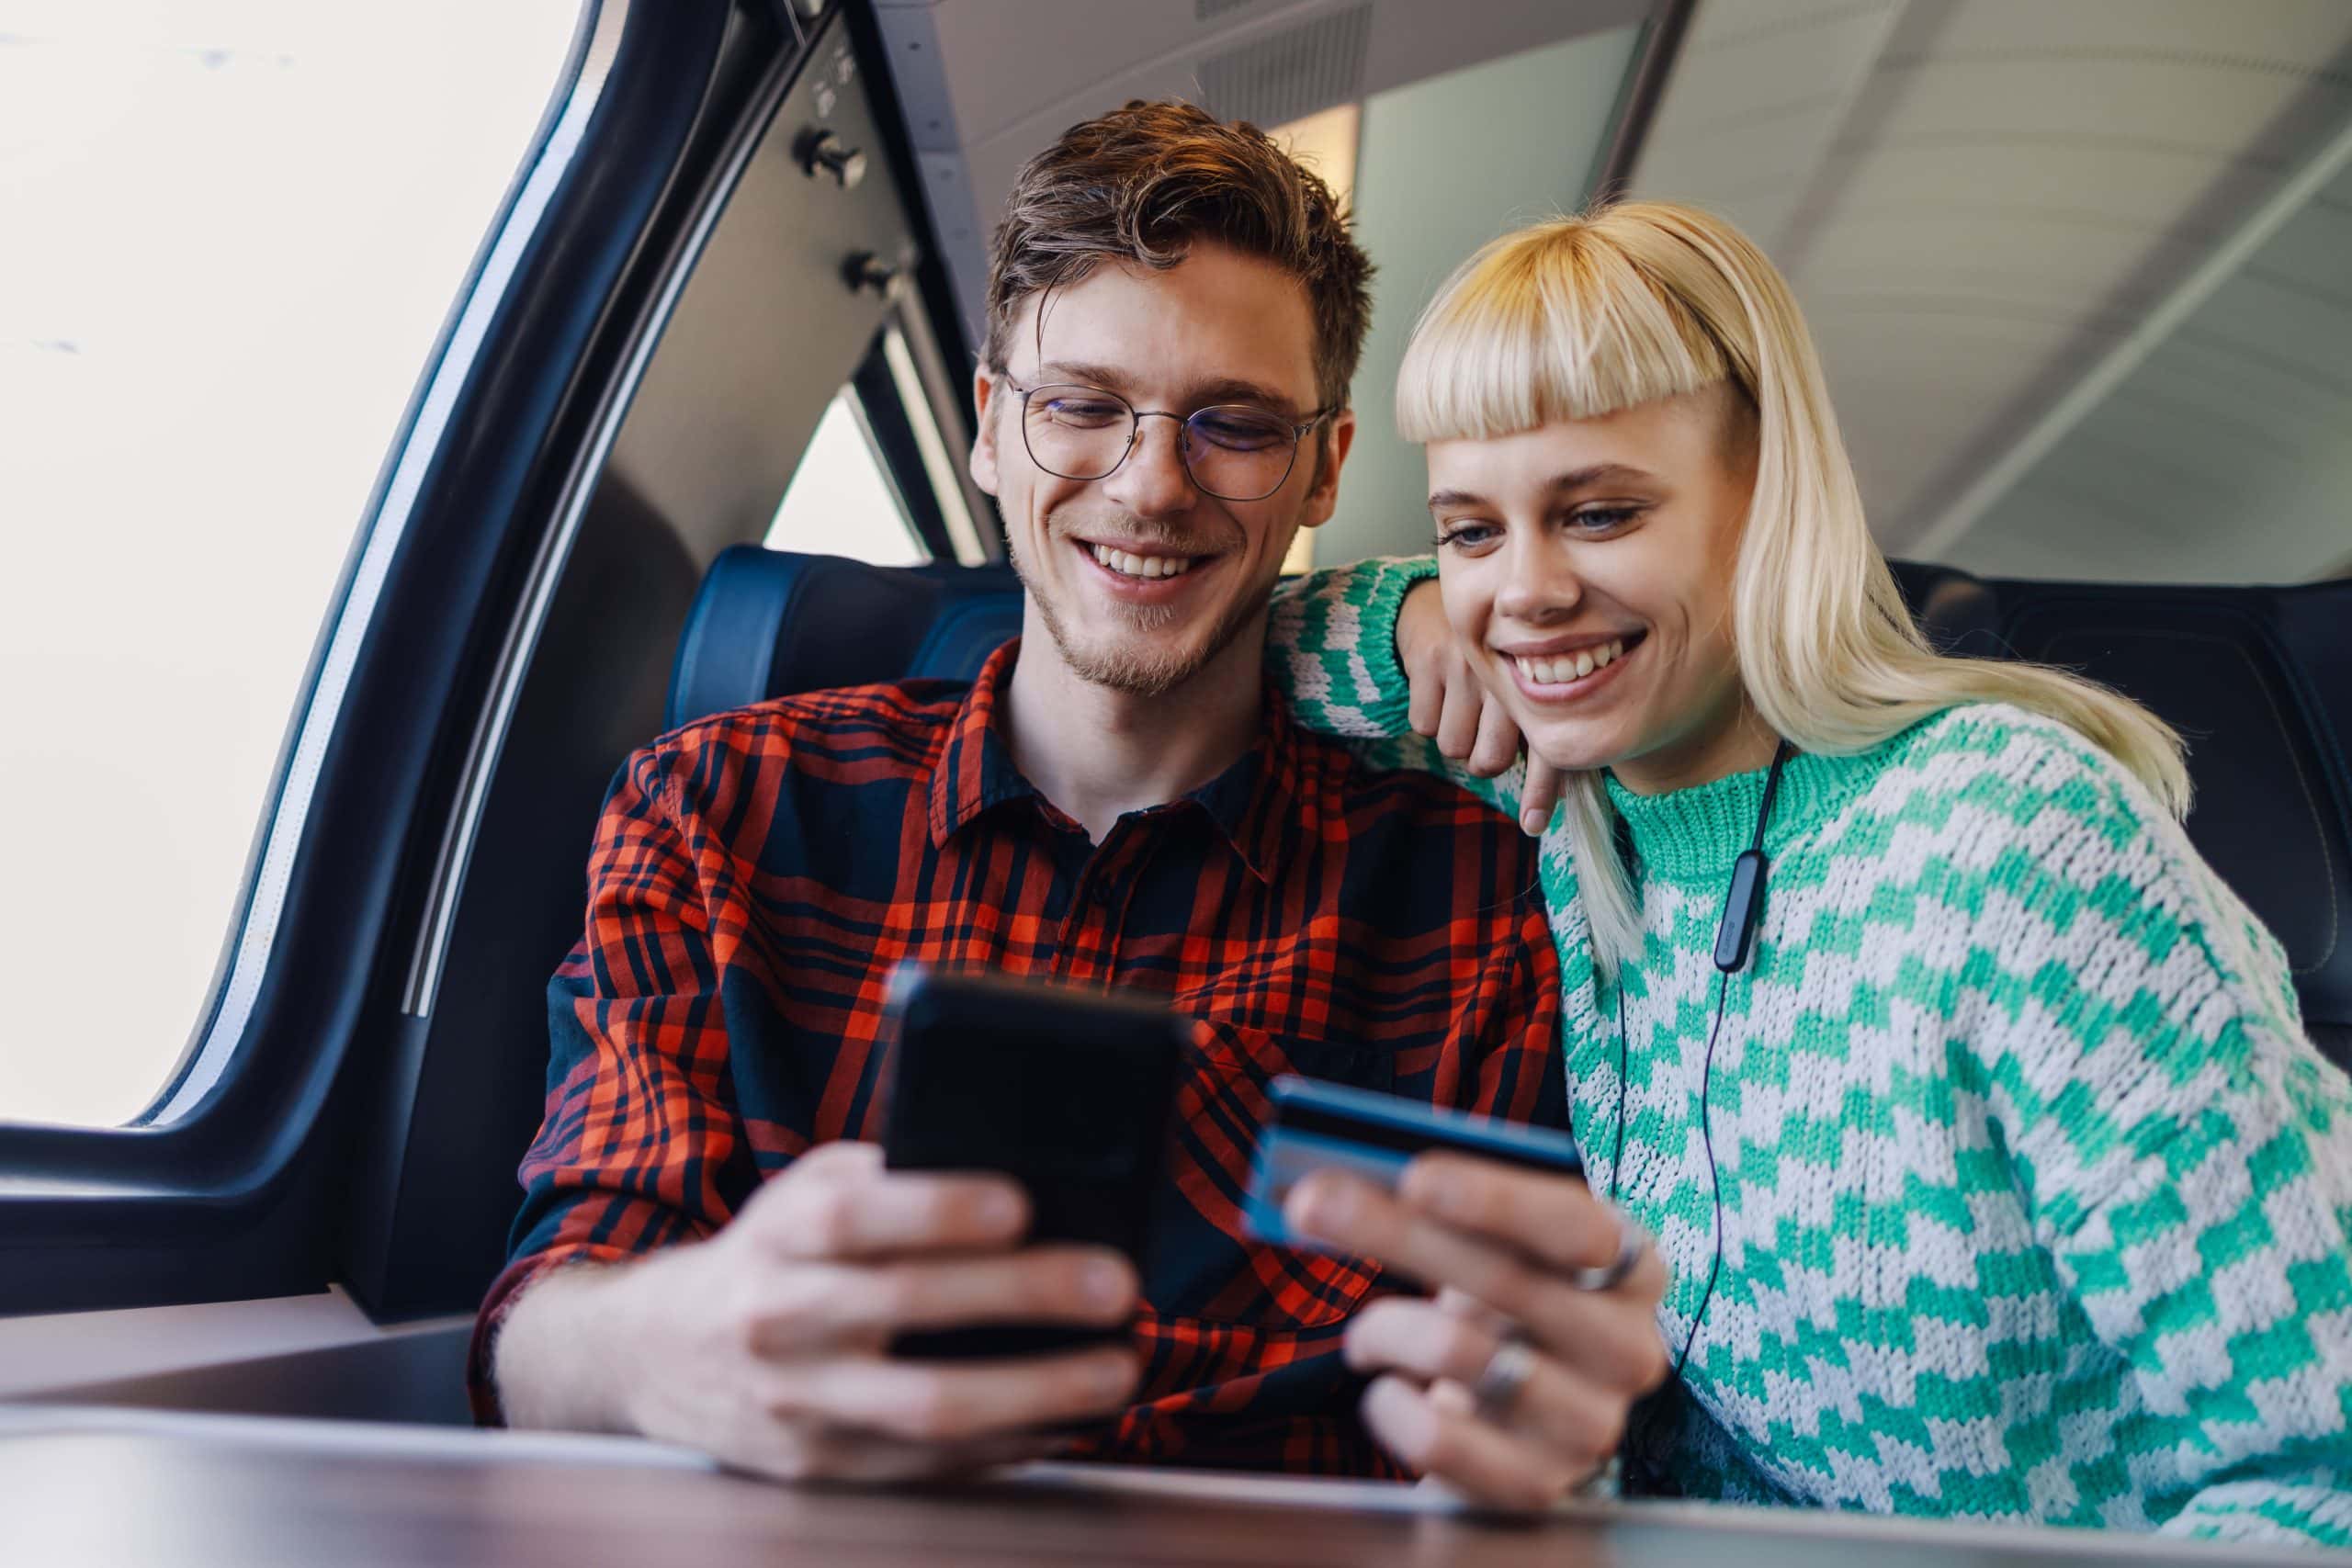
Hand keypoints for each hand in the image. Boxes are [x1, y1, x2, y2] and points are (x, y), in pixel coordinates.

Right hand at [580, 1142, 1142, 1480]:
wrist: (658, 1354)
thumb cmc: (772, 1252)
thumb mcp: (807, 1190)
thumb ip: (890, 1175)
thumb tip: (1023, 1169)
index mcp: (780, 1234)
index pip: (853, 1215)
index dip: (937, 1207)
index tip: (1022, 1202)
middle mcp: (781, 1318)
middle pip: (906, 1307)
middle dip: (1023, 1295)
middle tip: (1116, 1285)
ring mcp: (800, 1403)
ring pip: (926, 1407)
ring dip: (1037, 1391)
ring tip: (1118, 1369)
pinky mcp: (822, 1467)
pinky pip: (931, 1463)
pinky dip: (1012, 1443)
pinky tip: (1071, 1417)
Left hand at [1285, 1154, 1669, 1509]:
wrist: (1524, 1418)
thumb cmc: (1506, 1304)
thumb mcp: (1503, 1248)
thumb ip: (1451, 1207)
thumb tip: (1343, 1174)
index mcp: (1633, 1267)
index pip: (1577, 1226)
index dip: (1497, 1199)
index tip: (1414, 1176)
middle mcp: (1628, 1348)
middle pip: (1506, 1280)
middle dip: (1395, 1232)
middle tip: (1310, 1204)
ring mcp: (1590, 1424)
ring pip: (1458, 1354)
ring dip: (1382, 1328)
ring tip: (1365, 1334)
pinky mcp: (1538, 1483)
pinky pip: (1434, 1439)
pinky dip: (1386, 1404)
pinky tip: (1386, 1389)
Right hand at [1397, 580, 1566, 836]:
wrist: (1438, 605)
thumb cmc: (1487, 661)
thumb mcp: (1515, 687)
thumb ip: (1534, 735)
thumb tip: (1551, 805)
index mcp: (1538, 685)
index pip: (1544, 746)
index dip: (1541, 789)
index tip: (1534, 825)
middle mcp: (1508, 675)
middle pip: (1491, 759)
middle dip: (1483, 760)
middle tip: (1480, 735)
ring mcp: (1469, 666)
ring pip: (1454, 747)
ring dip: (1454, 736)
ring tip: (1460, 704)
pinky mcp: (1431, 660)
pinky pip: (1424, 725)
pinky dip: (1428, 717)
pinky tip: (1438, 691)